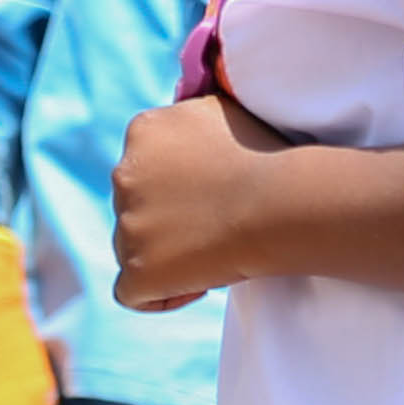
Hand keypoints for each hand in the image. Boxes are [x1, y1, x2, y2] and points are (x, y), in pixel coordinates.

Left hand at [109, 88, 289, 312]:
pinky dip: (159, 294)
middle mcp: (124, 174)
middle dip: (167, 221)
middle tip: (216, 227)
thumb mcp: (220, 110)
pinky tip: (197, 285)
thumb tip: (180, 125)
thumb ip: (187, 118)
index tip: (212, 196)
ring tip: (213, 254)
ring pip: (131, 249)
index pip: (142, 166)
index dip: (175, 188)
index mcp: (142, 132)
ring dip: (165, 256)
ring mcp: (127, 226)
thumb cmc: (266, 157)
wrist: (279, 203)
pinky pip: (131, 293)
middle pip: (133, 208)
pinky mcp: (137, 271)